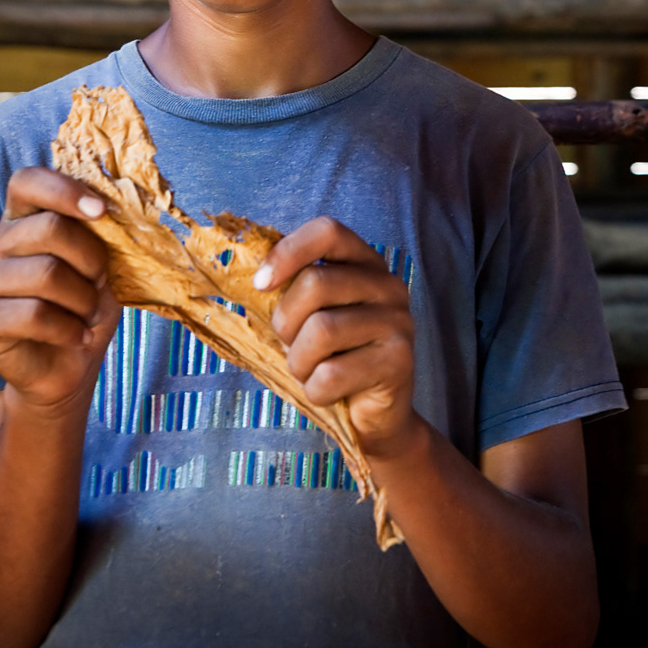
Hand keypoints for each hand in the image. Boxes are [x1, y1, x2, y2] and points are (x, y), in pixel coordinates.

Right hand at [0, 167, 120, 414]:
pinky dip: (68, 328)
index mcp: (24, 219)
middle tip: (100, 282)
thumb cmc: (85, 307)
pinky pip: (33, 315)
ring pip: (45, 274)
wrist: (68, 366)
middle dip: (90, 257)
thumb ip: (100, 234)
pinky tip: (77, 337)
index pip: (27, 181)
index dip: (64, 190)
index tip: (100, 210)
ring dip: (83, 298)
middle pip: (49, 228)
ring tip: (88, 314)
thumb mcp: (102, 265)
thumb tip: (112, 208)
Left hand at [255, 217, 415, 457]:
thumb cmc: (333, 359)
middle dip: (286, 322)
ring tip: (310, 372)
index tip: (260, 284)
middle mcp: (388, 285)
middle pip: (316, 282)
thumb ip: (292, 290)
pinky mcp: (399, 360)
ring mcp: (398, 321)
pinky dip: (315, 390)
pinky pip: (332, 374)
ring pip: (321, 331)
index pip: (328, 231)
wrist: (375, 415)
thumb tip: (248, 272)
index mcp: (365, 263)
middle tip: (290, 345)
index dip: (288, 252)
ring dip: (299, 362)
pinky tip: (329, 392)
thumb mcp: (311, 316)